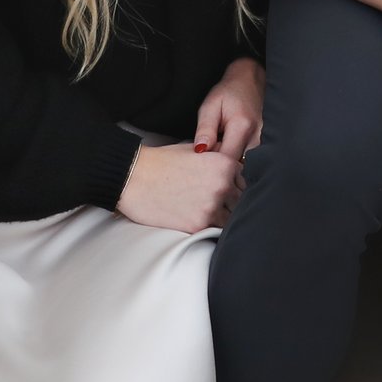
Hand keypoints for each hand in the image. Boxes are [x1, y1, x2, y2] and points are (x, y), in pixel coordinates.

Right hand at [116, 139, 242, 232]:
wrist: (135, 178)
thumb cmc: (162, 162)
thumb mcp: (195, 151)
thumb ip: (218, 157)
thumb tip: (234, 165)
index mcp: (224, 165)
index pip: (246, 180)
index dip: (239, 186)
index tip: (231, 190)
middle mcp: (222, 186)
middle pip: (241, 200)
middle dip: (232, 202)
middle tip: (219, 203)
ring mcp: (211, 207)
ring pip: (230, 218)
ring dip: (222, 216)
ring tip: (207, 212)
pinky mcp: (197, 225)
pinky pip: (213, 230)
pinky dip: (209, 227)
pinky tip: (199, 219)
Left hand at [194, 56, 263, 159]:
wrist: (250, 82)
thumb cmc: (229, 93)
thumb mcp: (211, 106)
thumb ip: (205, 129)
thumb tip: (200, 151)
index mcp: (242, 127)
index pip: (225, 161)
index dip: (211, 162)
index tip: (203, 151)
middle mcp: (257, 138)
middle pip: (234, 166)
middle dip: (219, 162)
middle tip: (211, 144)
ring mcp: (263, 143)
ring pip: (240, 164)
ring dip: (227, 157)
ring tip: (221, 140)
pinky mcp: (263, 146)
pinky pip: (246, 159)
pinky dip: (235, 155)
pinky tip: (229, 143)